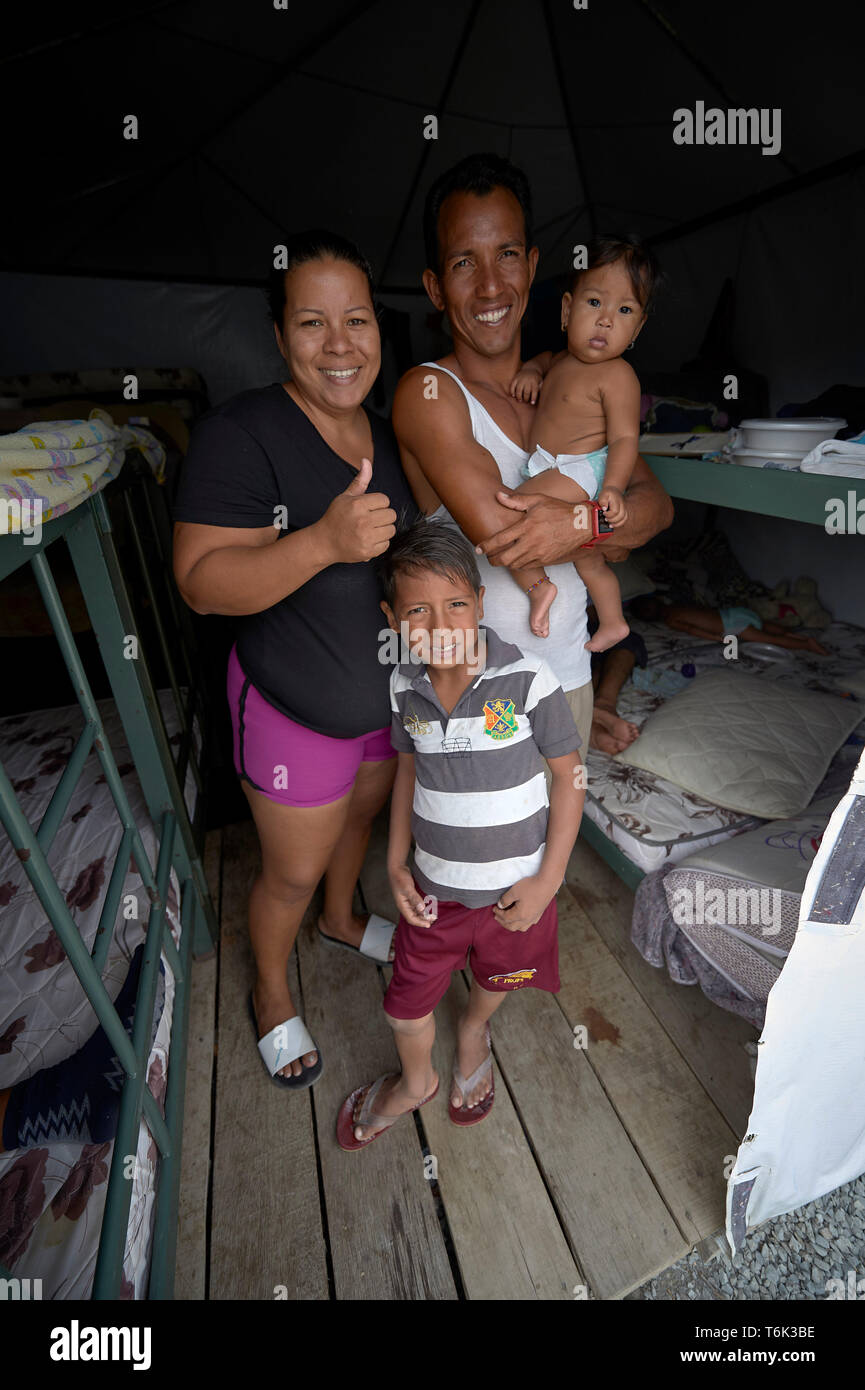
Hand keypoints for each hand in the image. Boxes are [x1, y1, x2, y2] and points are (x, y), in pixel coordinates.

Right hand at [318, 457, 396, 563]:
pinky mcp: (368, 551)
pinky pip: (386, 544)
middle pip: (391, 515)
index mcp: (358, 505)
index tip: (368, 508)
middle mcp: (362, 521)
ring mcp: (365, 537)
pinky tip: (368, 539)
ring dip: (383, 529)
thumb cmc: (336, 517)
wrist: (324, 542)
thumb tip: (366, 461)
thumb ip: (360, 481)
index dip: (378, 503)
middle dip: (383, 516)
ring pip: (391, 530)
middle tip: (370, 519)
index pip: (385, 500)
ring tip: (370, 529)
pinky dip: (379, 542)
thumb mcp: (345, 497)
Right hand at [389, 864, 435, 927]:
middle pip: (414, 917)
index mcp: (402, 905)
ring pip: (416, 912)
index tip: (429, 925)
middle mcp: (404, 905)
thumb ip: (415, 898)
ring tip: (433, 916)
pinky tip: (428, 909)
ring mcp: (407, 901)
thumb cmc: (400, 878)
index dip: (420, 923)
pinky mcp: (410, 897)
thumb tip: (422, 909)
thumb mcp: (408, 888)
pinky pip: (416, 907)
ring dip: (423, 915)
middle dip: (423, 920)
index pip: (411, 919)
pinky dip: (422, 909)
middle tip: (434, 920)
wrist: (397, 868)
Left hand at [477, 491, 591, 567]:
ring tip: (500, 558)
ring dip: (505, 563)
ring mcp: (539, 552)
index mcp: (527, 526)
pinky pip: (527, 566)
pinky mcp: (546, 559)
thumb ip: (516, 500)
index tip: (478, 549)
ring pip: (515, 564)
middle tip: (488, 557)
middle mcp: (531, 542)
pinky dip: (518, 565)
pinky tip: (515, 559)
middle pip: (504, 558)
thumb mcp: (537, 500)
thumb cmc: (559, 510)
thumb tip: (498, 495)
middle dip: (493, 560)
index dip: (486, 546)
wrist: (581, 524)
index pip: (500, 539)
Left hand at [492, 875, 554, 931]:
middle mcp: (528, 919)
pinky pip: (529, 924)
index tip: (494, 908)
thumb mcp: (514, 891)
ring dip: (512, 925)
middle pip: (512, 926)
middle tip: (497, 916)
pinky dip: (522, 923)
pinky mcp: (539, 914)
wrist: (548, 882)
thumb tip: (500, 905)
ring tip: (508, 919)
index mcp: (520, 915)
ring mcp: (534, 917)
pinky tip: (521, 918)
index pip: (506, 918)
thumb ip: (505, 900)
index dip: (498, 914)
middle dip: (503, 922)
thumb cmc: (531, 886)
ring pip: (521, 927)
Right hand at [510, 364, 543, 403]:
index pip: (534, 391)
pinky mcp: (515, 378)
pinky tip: (513, 396)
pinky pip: (512, 386)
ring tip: (520, 400)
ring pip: (518, 390)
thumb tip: (540, 395)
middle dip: (526, 398)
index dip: (533, 398)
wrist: (530, 368)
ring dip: (519, 397)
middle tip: (526, 401)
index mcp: (534, 381)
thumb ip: (540, 388)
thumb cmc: (536, 378)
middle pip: (526, 392)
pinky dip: (512, 392)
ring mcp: (520, 379)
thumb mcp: (540, 381)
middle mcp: (527, 380)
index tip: (532, 403)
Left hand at [598, 485, 627, 525]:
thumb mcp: (603, 494)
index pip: (615, 511)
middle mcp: (622, 505)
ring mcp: (624, 508)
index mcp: (617, 500)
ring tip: (609, 524)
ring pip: (624, 518)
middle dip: (612, 520)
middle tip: (605, 519)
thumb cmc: (607, 493)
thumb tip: (604, 509)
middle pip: (620, 516)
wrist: (614, 490)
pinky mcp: (624, 511)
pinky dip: (619, 523)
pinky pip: (624, 519)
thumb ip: (602, 501)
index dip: (609, 514)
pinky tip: (613, 525)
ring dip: (616, 523)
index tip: (603, 513)